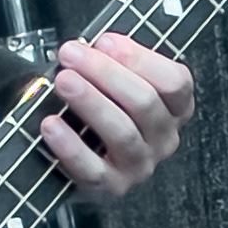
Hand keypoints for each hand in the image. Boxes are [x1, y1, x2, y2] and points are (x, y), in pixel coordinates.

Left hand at [38, 34, 193, 199]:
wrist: (82, 159)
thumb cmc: (103, 109)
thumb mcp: (118, 81)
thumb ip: (115, 61)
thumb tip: (97, 46)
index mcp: (174, 108)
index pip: (175, 82)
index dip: (139, 58)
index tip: (105, 41)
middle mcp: (164, 137)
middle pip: (145, 101)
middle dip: (104, 72)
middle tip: (72, 55)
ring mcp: (140, 164)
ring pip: (123, 132)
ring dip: (91, 102)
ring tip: (64, 82)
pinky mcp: (112, 186)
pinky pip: (93, 168)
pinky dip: (70, 145)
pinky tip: (52, 124)